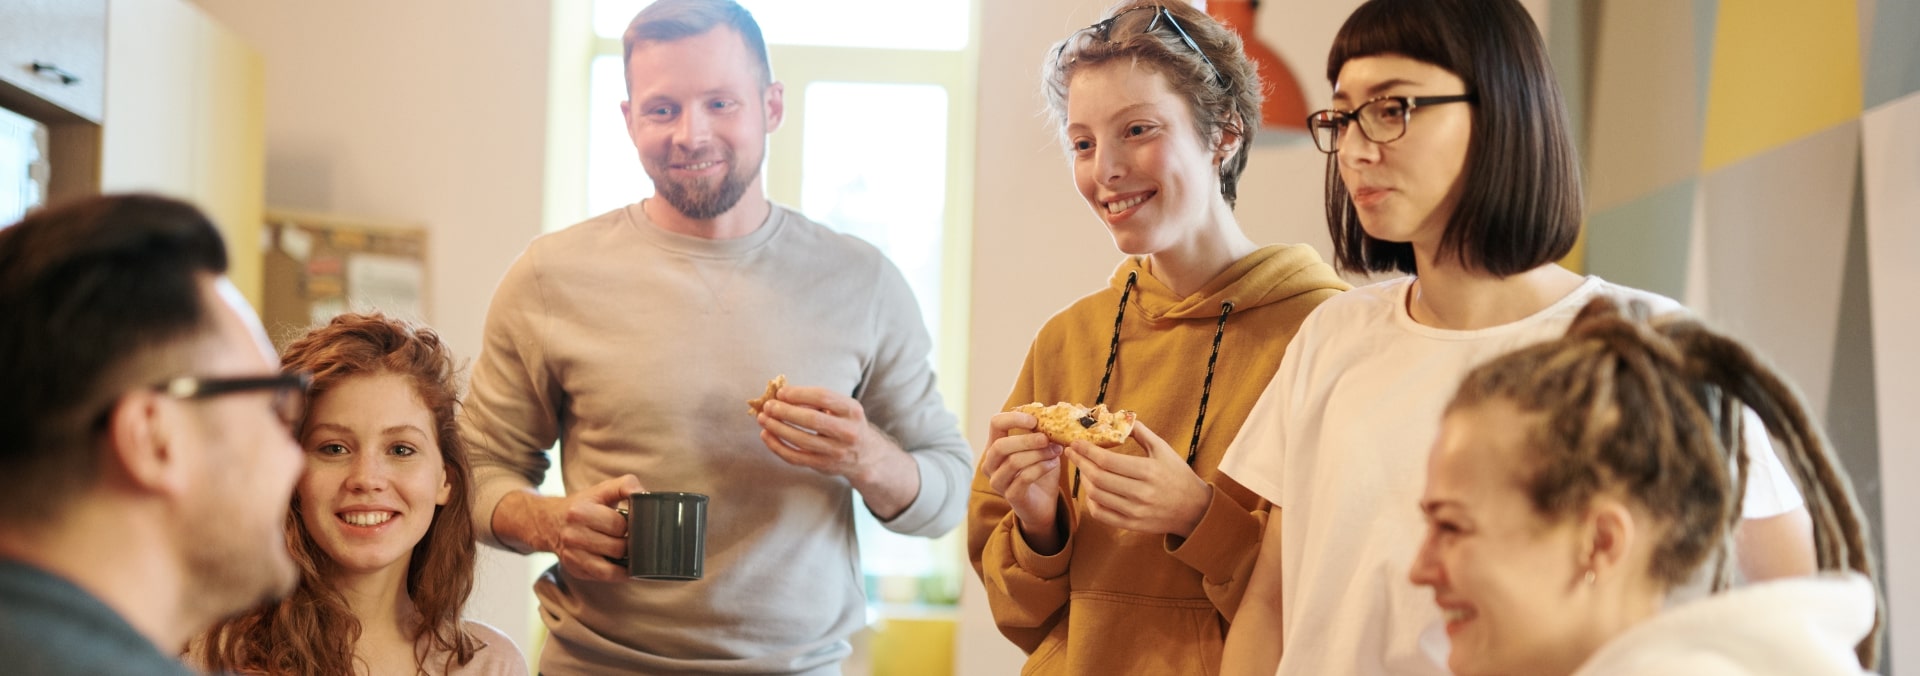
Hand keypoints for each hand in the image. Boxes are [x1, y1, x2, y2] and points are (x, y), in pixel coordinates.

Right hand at [515, 474, 644, 581]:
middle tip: (628, 537)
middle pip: (617, 548)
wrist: (550, 521)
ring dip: (624, 560)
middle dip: (628, 543)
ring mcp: (571, 555)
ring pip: (611, 568)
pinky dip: (617, 574)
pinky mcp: (574, 569)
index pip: (619, 525)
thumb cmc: (584, 505)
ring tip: (626, 551)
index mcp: (580, 512)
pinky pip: (603, 577)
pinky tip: (622, 565)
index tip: (630, 523)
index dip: (630, 525)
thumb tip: (643, 495)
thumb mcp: (602, 489)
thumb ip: (626, 485)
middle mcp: (572, 535)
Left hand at [754, 384, 902, 482]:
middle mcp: (847, 432)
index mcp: (852, 411)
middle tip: (768, 406)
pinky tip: (766, 435)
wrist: (866, 455)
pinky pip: (795, 457)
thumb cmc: (846, 423)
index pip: (823, 397)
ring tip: (763, 419)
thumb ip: (817, 401)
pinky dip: (777, 446)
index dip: (798, 394)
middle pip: (811, 419)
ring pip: (800, 439)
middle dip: (785, 411)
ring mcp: (836, 452)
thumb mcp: (841, 408)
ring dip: (777, 428)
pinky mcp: (823, 466)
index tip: (781, 392)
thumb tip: (782, 395)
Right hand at [979, 410, 1063, 547]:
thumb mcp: (1042, 449)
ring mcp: (998, 481)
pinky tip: (1053, 464)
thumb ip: (1042, 432)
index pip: (995, 423)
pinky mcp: (1010, 496)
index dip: (1013, 418)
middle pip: (1001, 445)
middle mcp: (990, 463)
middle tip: (1047, 438)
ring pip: (1013, 462)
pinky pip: (1024, 478)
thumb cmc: (1040, 472)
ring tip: (1056, 451)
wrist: (1044, 505)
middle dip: (1027, 440)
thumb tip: (1054, 414)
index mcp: (995, 446)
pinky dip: (1041, 468)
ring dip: (1038, 454)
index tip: (1034, 420)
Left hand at [1065, 420, 1211, 537]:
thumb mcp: (1164, 450)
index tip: (1076, 442)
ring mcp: (1136, 512)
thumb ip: (1141, 433)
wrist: (1195, 509)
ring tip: (1082, 469)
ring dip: (1084, 481)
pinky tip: (1091, 491)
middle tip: (1072, 453)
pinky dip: (1091, 502)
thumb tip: (1120, 417)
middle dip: (1080, 463)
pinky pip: (1102, 515)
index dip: (1087, 451)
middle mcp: (1141, 493)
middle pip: (1098, 478)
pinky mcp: (1133, 525)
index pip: (1107, 461)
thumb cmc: (1178, 475)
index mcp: (1148, 471)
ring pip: (1097, 496)